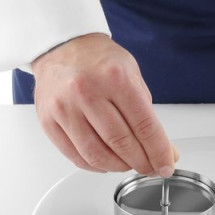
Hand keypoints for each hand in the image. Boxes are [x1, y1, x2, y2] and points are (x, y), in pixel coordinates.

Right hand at [32, 33, 177, 175]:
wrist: (62, 46)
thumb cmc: (98, 61)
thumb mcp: (132, 76)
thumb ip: (148, 115)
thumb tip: (165, 151)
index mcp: (115, 78)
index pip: (144, 126)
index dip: (158, 152)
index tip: (165, 166)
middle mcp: (87, 92)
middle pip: (121, 143)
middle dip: (141, 162)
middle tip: (150, 167)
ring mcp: (65, 108)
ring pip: (97, 155)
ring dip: (118, 166)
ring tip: (128, 164)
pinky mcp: (49, 121)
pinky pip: (75, 156)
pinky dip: (95, 166)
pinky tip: (106, 162)